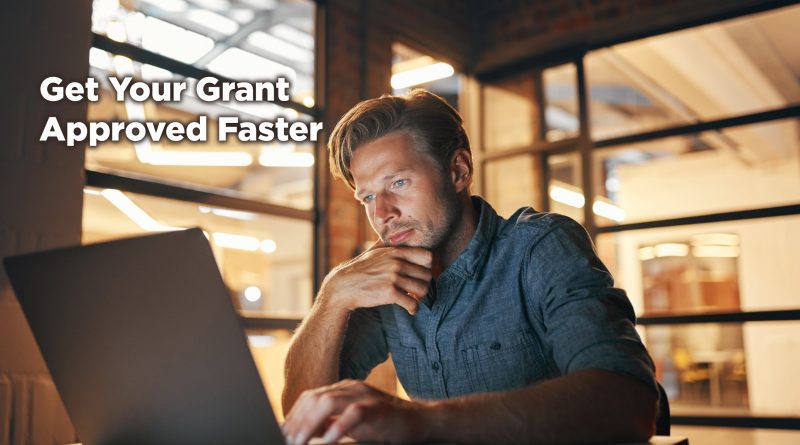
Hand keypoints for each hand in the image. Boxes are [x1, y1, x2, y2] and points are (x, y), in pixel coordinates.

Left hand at [282, 380, 429, 444]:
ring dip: (311, 424)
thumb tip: (304, 432)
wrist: (419, 421)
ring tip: (301, 442)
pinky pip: (354, 413)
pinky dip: (339, 427)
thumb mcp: (351, 423)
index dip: (294, 416)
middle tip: (289, 441)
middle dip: (298, 421)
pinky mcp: (378, 408)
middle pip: (315, 398)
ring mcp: (365, 395)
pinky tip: (329, 441)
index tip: (284, 434)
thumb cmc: (384, 424)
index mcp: (343, 389)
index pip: (310, 397)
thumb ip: (329, 424)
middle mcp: (351, 388)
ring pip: (329, 402)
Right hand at [319, 242, 431, 314]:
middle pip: (427, 275)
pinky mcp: (389, 293)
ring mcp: (393, 278)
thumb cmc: (361, 268)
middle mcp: (396, 263)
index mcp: (396, 252)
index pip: (427, 256)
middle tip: (417, 290)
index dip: (427, 266)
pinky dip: (414, 308)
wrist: (344, 286)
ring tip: (414, 298)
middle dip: (423, 284)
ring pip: (422, 289)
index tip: (421, 273)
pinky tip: (410, 309)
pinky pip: (412, 303)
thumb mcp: (375, 251)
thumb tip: (402, 232)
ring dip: (420, 297)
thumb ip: (389, 243)